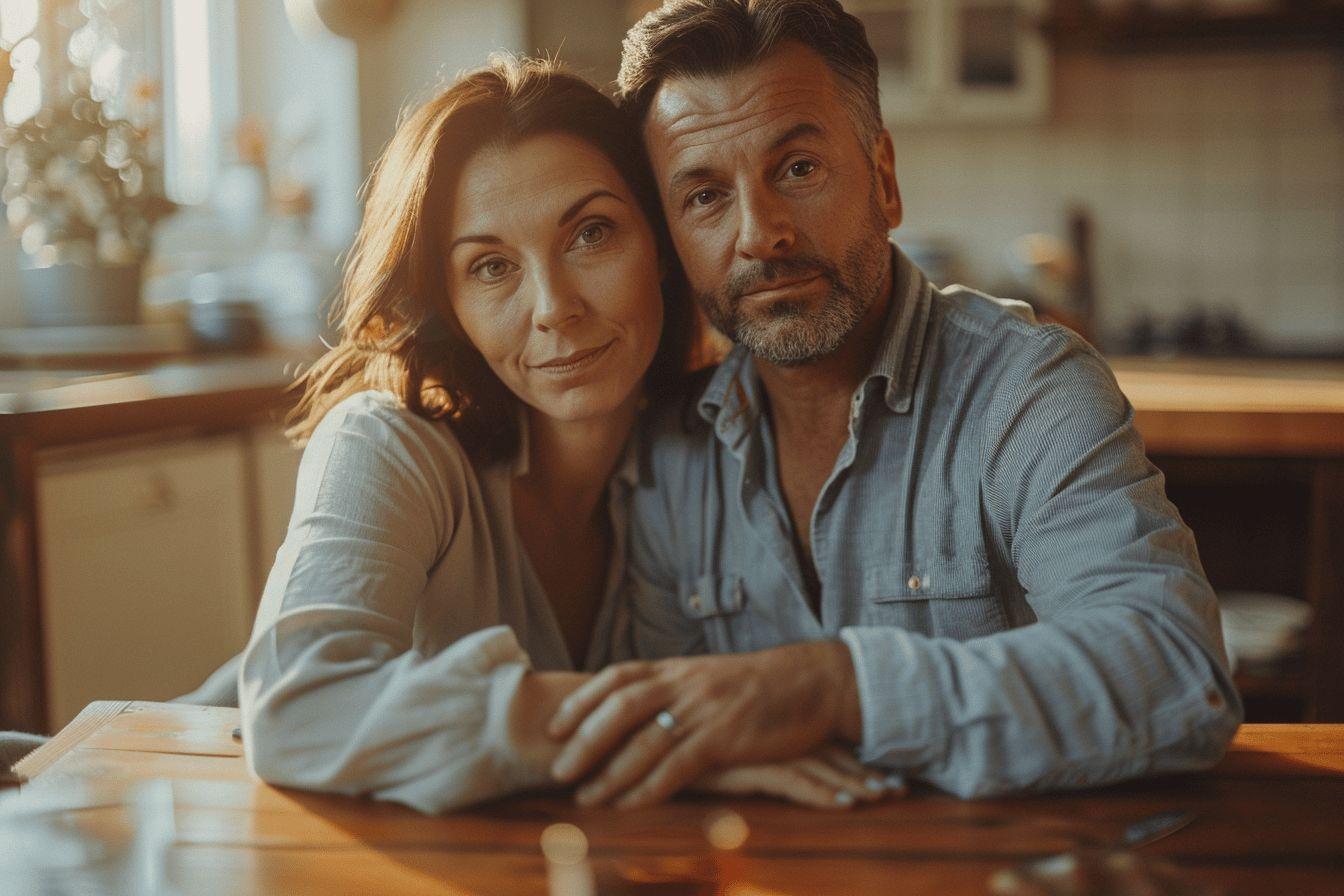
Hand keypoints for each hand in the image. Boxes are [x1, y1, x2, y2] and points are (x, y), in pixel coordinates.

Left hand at [547, 641, 861, 808]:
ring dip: (610, 772)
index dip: (581, 700)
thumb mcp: (707, 678)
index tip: (553, 725)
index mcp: (676, 668)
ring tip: (585, 797)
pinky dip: (649, 788)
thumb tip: (631, 711)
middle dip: (584, 740)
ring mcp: (705, 709)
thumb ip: (671, 690)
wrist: (812, 682)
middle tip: (558, 770)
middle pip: (620, 707)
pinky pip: (678, 766)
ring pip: (645, 740)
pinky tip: (630, 806)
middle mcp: (684, 684)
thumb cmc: (758, 686)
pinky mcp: (726, 736)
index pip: (616, 677)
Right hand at [693, 745, 905, 809]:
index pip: (821, 744)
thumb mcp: (717, 750)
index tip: (884, 775)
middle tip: (898, 789)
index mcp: (768, 726)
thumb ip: (742, 753)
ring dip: (855, 782)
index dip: (853, 760)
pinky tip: (847, 804)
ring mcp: (761, 748)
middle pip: (829, 754)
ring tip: (886, 796)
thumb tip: (767, 765)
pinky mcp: (747, 766)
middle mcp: (770, 733)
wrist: (645, 744)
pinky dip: (823, 793)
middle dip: (865, 773)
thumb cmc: (677, 749)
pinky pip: (794, 782)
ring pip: (820, 767)